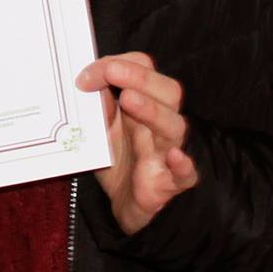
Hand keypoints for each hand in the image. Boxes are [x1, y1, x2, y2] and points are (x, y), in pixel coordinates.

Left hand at [78, 53, 198, 234]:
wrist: (128, 204)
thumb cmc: (120, 159)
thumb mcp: (102, 129)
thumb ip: (98, 107)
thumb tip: (87, 82)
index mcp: (144, 104)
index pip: (146, 71)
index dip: (120, 66)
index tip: (85, 76)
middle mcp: (160, 124)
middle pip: (168, 92)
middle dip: (141, 78)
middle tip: (111, 72)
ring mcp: (168, 152)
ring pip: (174, 127)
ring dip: (153, 111)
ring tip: (129, 98)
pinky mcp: (171, 183)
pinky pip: (187, 173)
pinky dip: (184, 164)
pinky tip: (174, 156)